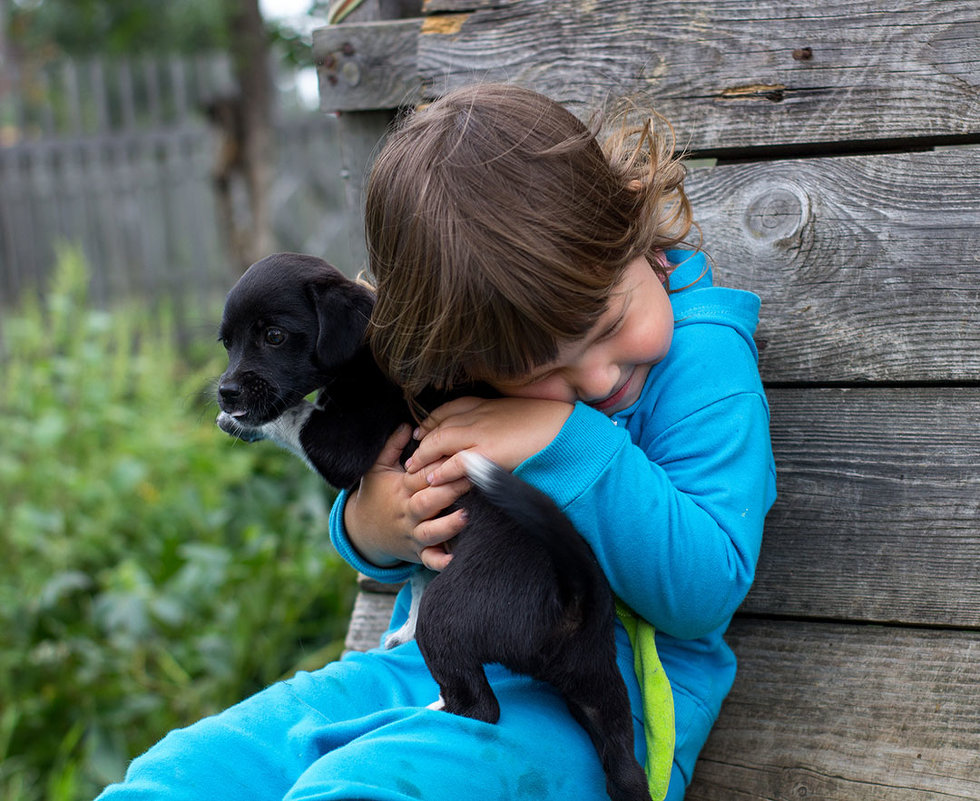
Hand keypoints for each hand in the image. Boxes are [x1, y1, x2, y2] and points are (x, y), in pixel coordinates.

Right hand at [343, 424, 469, 570]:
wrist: (363, 530)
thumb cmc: (376, 493)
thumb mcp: (377, 468)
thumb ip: (392, 446)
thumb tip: (407, 425)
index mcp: (401, 490)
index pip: (419, 477)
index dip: (437, 468)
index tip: (457, 457)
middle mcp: (408, 513)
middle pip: (428, 503)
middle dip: (449, 492)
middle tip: (471, 481)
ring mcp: (413, 534)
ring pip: (431, 533)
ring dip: (448, 526)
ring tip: (465, 517)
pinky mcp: (417, 552)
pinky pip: (429, 560)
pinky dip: (440, 562)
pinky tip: (455, 559)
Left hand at [405, 396, 572, 486]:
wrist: (565, 430)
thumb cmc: (548, 423)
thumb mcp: (518, 413)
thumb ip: (500, 417)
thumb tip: (495, 427)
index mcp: (487, 403)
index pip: (448, 409)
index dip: (432, 421)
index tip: (421, 430)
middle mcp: (479, 415)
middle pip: (439, 425)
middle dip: (422, 440)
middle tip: (412, 455)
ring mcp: (482, 433)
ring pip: (440, 441)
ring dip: (424, 456)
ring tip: (414, 470)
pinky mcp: (488, 453)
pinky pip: (456, 463)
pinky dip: (441, 471)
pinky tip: (432, 480)